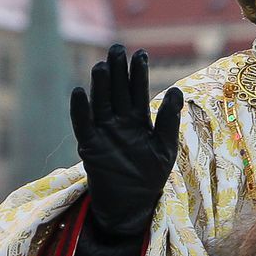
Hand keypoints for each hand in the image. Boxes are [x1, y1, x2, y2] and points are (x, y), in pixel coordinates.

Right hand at [68, 45, 183, 238]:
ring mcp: (103, 132)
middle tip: (117, 49)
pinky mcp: (90, 147)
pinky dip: (80, 110)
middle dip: (118, 71)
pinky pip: (83, 126)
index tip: (141, 53)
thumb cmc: (150, 176)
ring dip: (100, 86)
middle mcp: (119, 121)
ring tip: (102, 67)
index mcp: (138, 119)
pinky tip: (78, 92)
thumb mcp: (165, 147)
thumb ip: (168, 120)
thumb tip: (177, 89)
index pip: (137, 90)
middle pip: (117, 91)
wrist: (132, 206)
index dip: (138, 72)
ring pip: (100, 103)